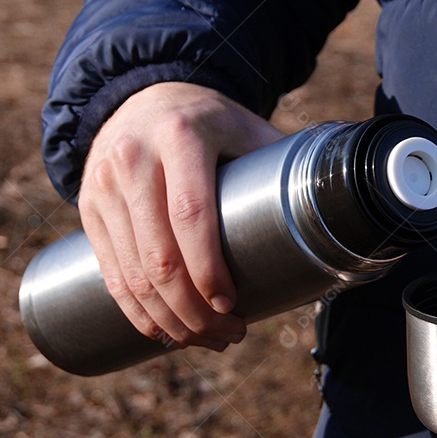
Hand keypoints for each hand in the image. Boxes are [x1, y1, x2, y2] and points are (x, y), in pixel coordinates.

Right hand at [78, 82, 283, 349]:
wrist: (144, 96)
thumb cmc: (213, 123)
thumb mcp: (248, 128)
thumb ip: (286, 164)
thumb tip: (346, 212)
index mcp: (181, 135)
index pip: (189, 214)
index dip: (209, 269)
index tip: (232, 306)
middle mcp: (132, 158)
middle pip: (158, 256)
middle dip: (193, 311)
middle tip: (229, 336)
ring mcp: (103, 184)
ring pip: (131, 273)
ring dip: (168, 321)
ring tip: (206, 341)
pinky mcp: (89, 208)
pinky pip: (109, 273)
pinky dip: (136, 312)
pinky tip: (165, 332)